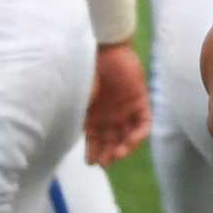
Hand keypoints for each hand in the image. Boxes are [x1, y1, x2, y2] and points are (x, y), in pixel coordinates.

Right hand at [84, 42, 149, 165]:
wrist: (104, 50)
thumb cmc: (85, 72)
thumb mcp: (77, 98)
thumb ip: (77, 115)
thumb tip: (68, 136)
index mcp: (93, 116)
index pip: (95, 140)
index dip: (93, 153)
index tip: (91, 162)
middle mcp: (110, 115)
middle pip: (112, 141)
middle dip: (108, 153)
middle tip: (105, 162)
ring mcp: (125, 109)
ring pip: (128, 135)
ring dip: (124, 147)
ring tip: (118, 154)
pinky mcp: (140, 100)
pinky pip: (144, 121)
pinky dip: (139, 133)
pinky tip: (132, 140)